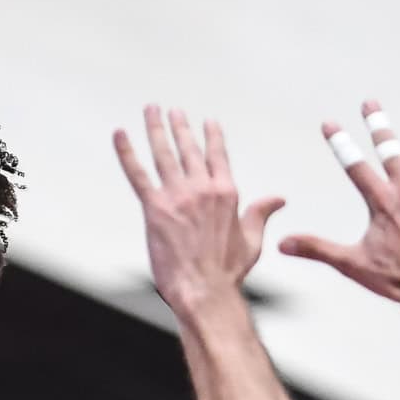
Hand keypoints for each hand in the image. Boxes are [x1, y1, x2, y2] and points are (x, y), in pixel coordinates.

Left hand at [113, 105, 285, 311]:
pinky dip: (127, 153)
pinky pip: (137, 174)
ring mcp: (177, 196)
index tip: (208, 121)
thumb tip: (278, 198)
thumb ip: (261, 213)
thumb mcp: (253, 239)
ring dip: (156, 128)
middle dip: (180, 126)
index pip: (217, 156)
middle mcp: (202, 188)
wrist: (204, 289)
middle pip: (188, 149)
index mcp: (227, 193)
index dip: (211, 136)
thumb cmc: (227, 271)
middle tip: (172, 110)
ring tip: (152, 110)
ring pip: (163, 153)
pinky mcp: (155, 208)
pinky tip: (120, 135)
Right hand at [278, 101, 399, 314]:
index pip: (355, 166)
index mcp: (381, 203)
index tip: (330, 123)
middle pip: (391, 150)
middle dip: (378, 124)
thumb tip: (282, 244)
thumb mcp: (351, 264)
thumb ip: (317, 249)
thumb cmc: (396, 280)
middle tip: (370, 102)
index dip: (341, 143)